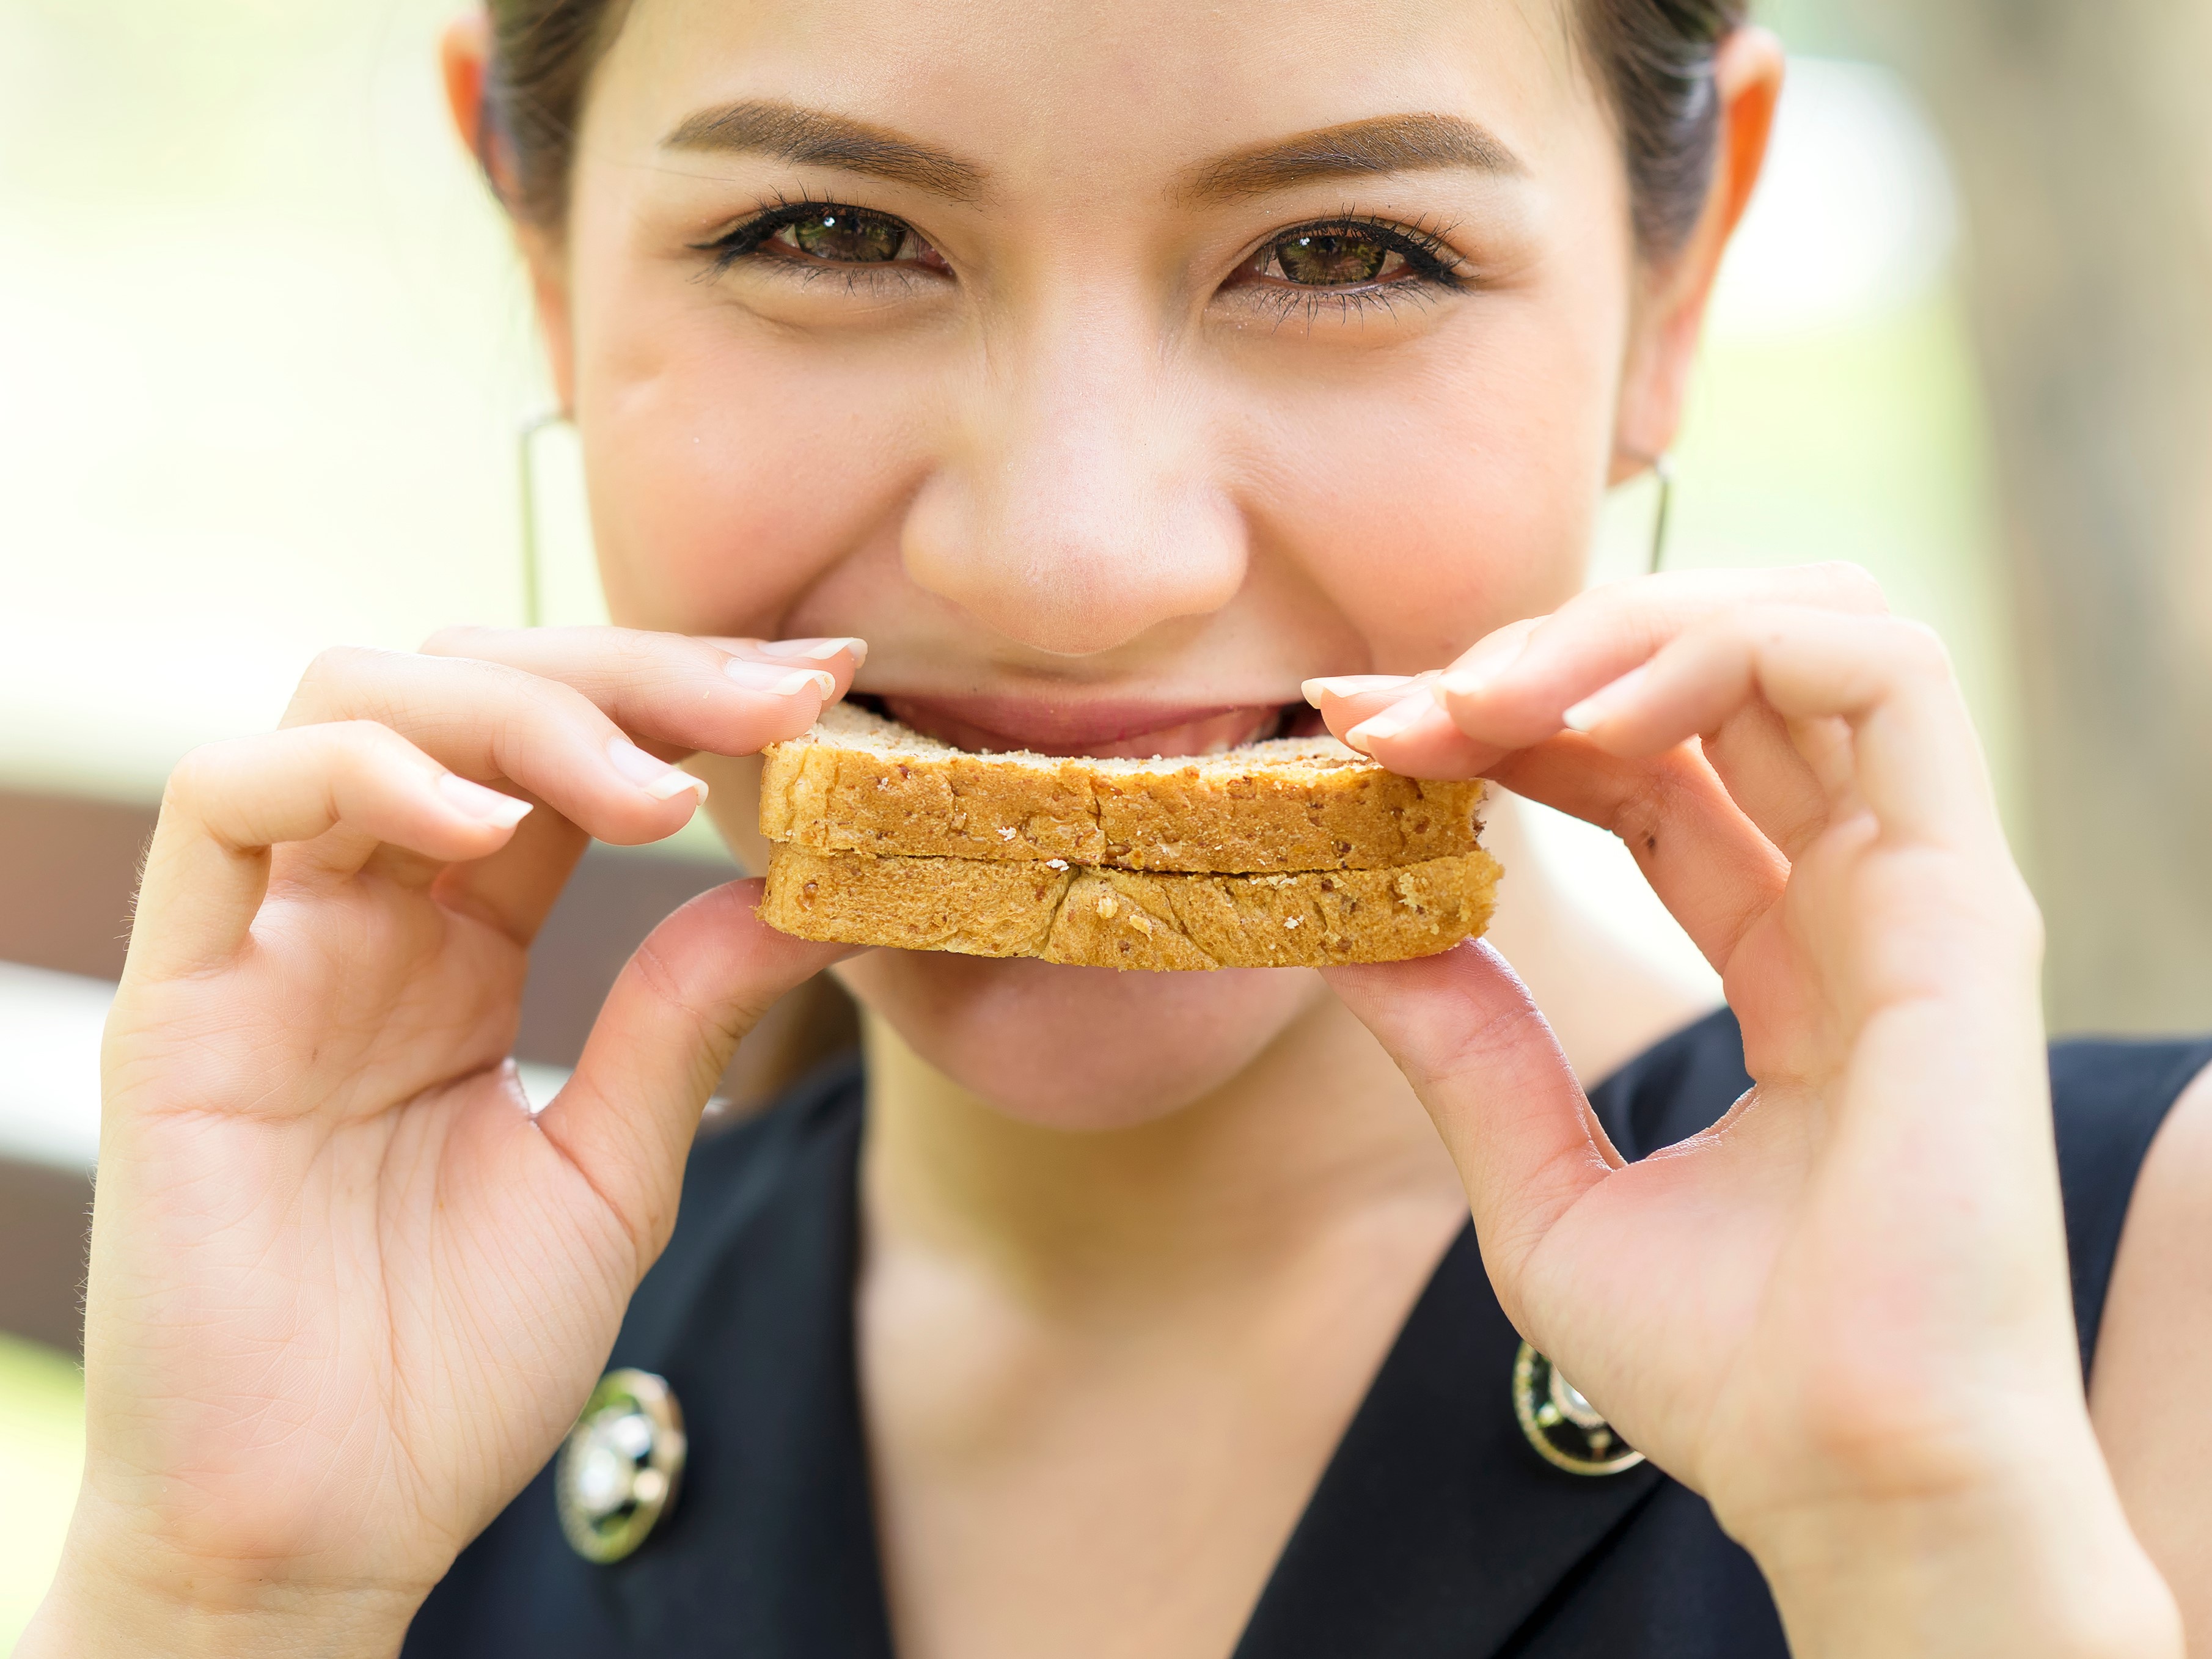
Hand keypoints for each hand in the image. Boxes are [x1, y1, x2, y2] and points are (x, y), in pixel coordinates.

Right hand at [23, 628, 862, 1657]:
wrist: (325, 1527)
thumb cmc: (453, 1365)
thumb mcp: (614, 1167)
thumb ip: (682, 1017)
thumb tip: (803, 889)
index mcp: (462, 945)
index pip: (567, 756)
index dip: (686, 703)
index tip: (823, 692)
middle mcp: (365, 916)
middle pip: (475, 692)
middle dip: (632, 673)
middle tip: (773, 699)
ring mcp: (268, 945)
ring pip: (357, 704)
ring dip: (518, 709)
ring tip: (647, 789)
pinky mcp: (182, 997)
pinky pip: (228, 804)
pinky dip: (362, 776)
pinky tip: (490, 829)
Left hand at [1307, 568, 2180, 1656]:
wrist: (1854, 1486)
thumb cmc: (1730, 1374)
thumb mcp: (1541, 1187)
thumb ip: (1465, 1051)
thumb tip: (1352, 937)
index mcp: (1782, 959)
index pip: (1643, 772)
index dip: (1504, 726)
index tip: (1363, 735)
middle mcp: (1857, 901)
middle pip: (1710, 685)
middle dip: (1541, 659)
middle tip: (1400, 706)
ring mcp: (1918, 888)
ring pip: (1806, 635)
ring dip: (1624, 629)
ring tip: (1484, 697)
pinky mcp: (1964, 897)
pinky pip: (1884, 675)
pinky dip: (1730, 648)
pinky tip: (1591, 714)